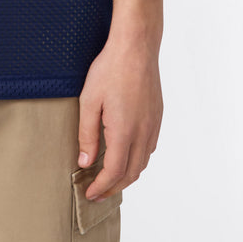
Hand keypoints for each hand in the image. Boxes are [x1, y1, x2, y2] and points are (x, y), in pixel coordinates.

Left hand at [76, 35, 162, 201]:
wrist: (136, 47)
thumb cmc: (110, 69)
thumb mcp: (89, 100)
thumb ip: (87, 134)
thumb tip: (85, 162)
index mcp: (124, 132)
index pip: (113, 172)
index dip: (101, 187)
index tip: (89, 194)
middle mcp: (142, 133)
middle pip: (130, 173)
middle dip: (113, 188)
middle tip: (97, 194)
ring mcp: (152, 125)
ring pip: (142, 163)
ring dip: (126, 176)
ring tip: (110, 179)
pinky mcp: (157, 117)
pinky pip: (149, 148)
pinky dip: (137, 161)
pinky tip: (125, 156)